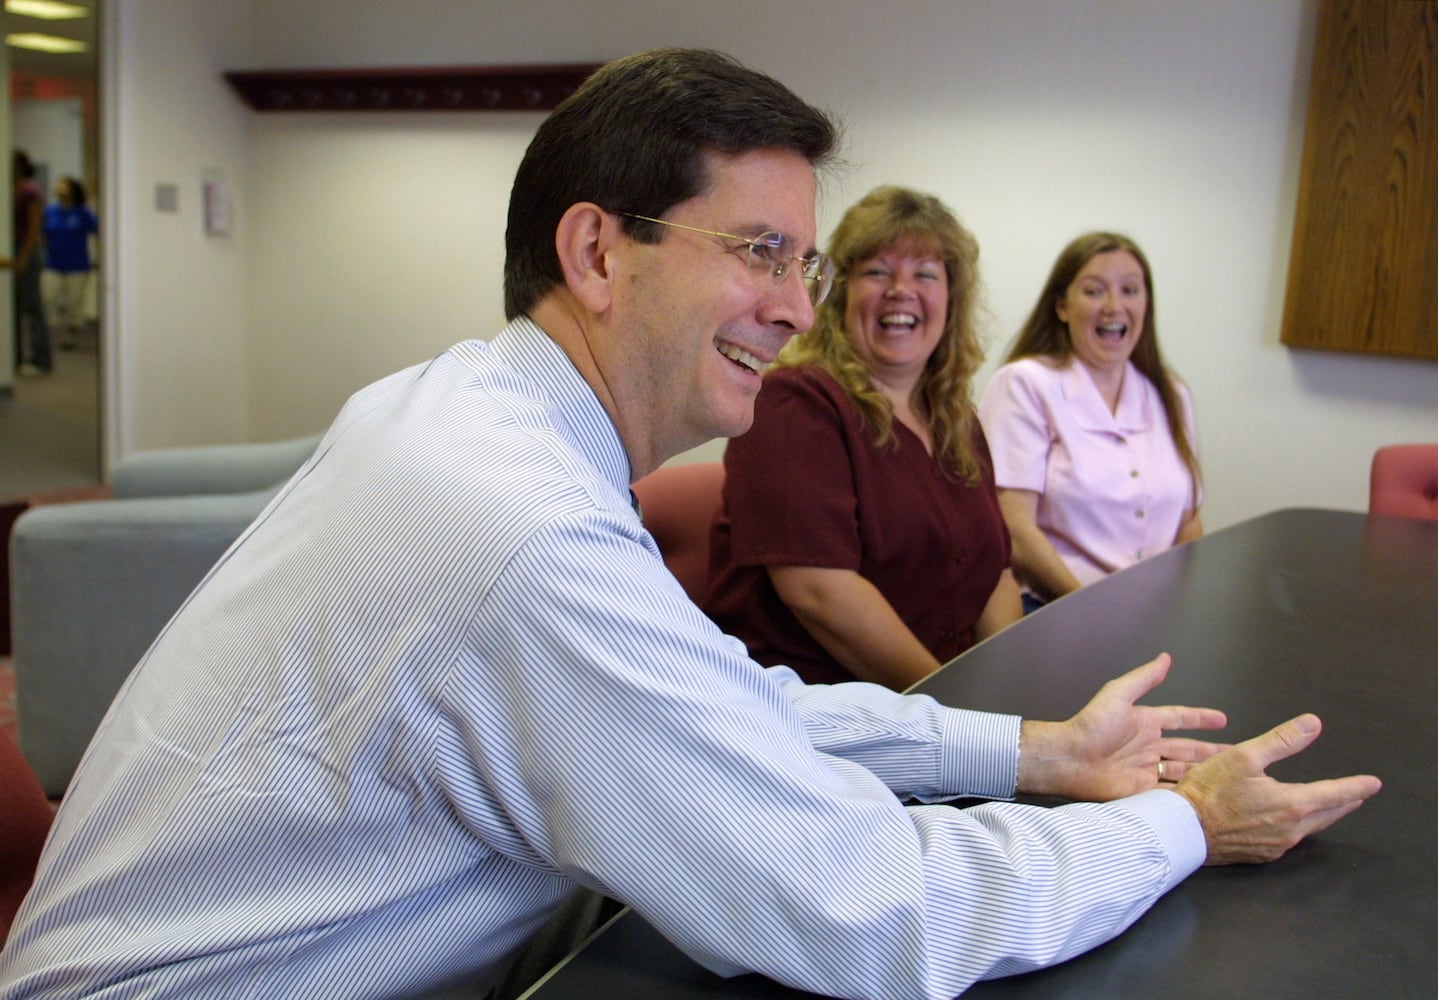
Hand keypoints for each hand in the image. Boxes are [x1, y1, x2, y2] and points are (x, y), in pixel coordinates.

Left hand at [1018, 653, 1228, 801]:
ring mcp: (1147, 769)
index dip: (1201, 718)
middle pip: (1188, 749)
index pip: (1180, 718)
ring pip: (1184, 771)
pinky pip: (1170, 792)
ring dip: (1204, 773)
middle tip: (1236, 755)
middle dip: (1211, 752)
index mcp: (1145, 722)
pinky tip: (1206, 797)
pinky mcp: (1142, 791)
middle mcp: (1149, 746)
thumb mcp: (1119, 695)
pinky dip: (1187, 794)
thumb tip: (1165, 658)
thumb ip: (1144, 679)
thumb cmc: (1090, 725)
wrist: (1070, 759)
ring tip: (1228, 777)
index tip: (1223, 719)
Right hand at [1173, 714, 1381, 864]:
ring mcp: (1277, 845)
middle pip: (1327, 815)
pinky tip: (1290, 822)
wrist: (1182, 828)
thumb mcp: (1244, 756)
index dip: (1356, 787)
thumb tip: (1313, 724)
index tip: (1373, 784)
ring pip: (1309, 828)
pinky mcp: (1261, 855)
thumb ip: (1282, 740)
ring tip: (1328, 806)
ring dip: (1322, 815)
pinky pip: (1289, 839)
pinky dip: (1298, 827)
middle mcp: (1291, 829)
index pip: (1335, 794)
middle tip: (1355, 796)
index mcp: (1292, 804)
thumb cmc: (1210, 790)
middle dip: (1343, 804)